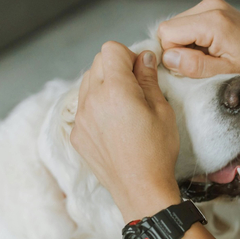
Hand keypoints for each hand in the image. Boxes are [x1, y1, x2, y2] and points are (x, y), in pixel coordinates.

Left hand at [71, 42, 181, 220]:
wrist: (141, 188)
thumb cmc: (157, 152)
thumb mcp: (162, 110)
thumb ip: (149, 79)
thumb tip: (144, 57)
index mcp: (115, 90)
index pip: (110, 49)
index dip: (128, 56)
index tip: (140, 71)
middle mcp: (92, 100)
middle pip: (97, 63)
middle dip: (115, 67)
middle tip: (135, 87)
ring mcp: (80, 118)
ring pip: (87, 83)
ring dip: (104, 85)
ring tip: (124, 106)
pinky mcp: (77, 133)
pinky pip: (83, 106)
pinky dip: (96, 106)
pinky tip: (114, 124)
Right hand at [157, 0, 239, 82]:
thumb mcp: (225, 73)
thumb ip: (194, 66)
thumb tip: (168, 57)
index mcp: (213, 21)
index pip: (167, 33)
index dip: (173, 55)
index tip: (191, 69)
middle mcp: (210, 6)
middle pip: (170, 28)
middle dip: (180, 50)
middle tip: (204, 64)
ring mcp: (211, 4)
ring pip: (177, 27)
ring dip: (187, 46)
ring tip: (211, 57)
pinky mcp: (213, 8)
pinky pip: (188, 25)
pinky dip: (194, 41)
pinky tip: (212, 49)